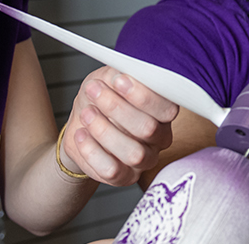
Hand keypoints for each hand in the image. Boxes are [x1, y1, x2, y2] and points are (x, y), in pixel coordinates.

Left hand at [60, 66, 177, 185]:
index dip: (143, 95)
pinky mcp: (126, 177)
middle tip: (94, 91)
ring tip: (86, 113)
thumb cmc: (101, 97)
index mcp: (163, 111)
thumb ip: (120, 74)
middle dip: (116, 108)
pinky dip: (92, 150)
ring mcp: (145, 160)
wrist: (82, 123)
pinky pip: (112, 170)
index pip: (167, 108)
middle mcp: (159, 137)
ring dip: (104, 130)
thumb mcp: (109, 78)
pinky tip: (81, 134)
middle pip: (148, 129)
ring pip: (133, 153)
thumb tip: (122, 72)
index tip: (117, 79)